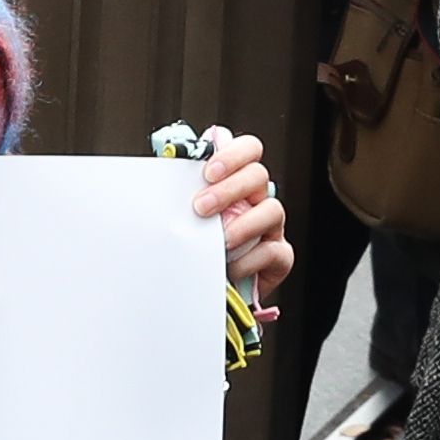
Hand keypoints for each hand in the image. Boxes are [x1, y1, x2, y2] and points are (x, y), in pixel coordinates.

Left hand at [187, 127, 293, 299]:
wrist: (204, 289)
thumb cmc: (193, 246)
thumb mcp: (184, 215)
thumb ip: (180, 192)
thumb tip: (160, 169)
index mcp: (235, 181)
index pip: (248, 150)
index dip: (232, 154)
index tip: (208, 172)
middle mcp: (257, 199)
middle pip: (258, 175)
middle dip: (229, 189)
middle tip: (201, 207)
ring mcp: (270, 227)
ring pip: (272, 210)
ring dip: (243, 224)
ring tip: (220, 240)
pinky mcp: (278, 257)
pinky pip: (272, 251)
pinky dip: (249, 259)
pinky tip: (230, 267)